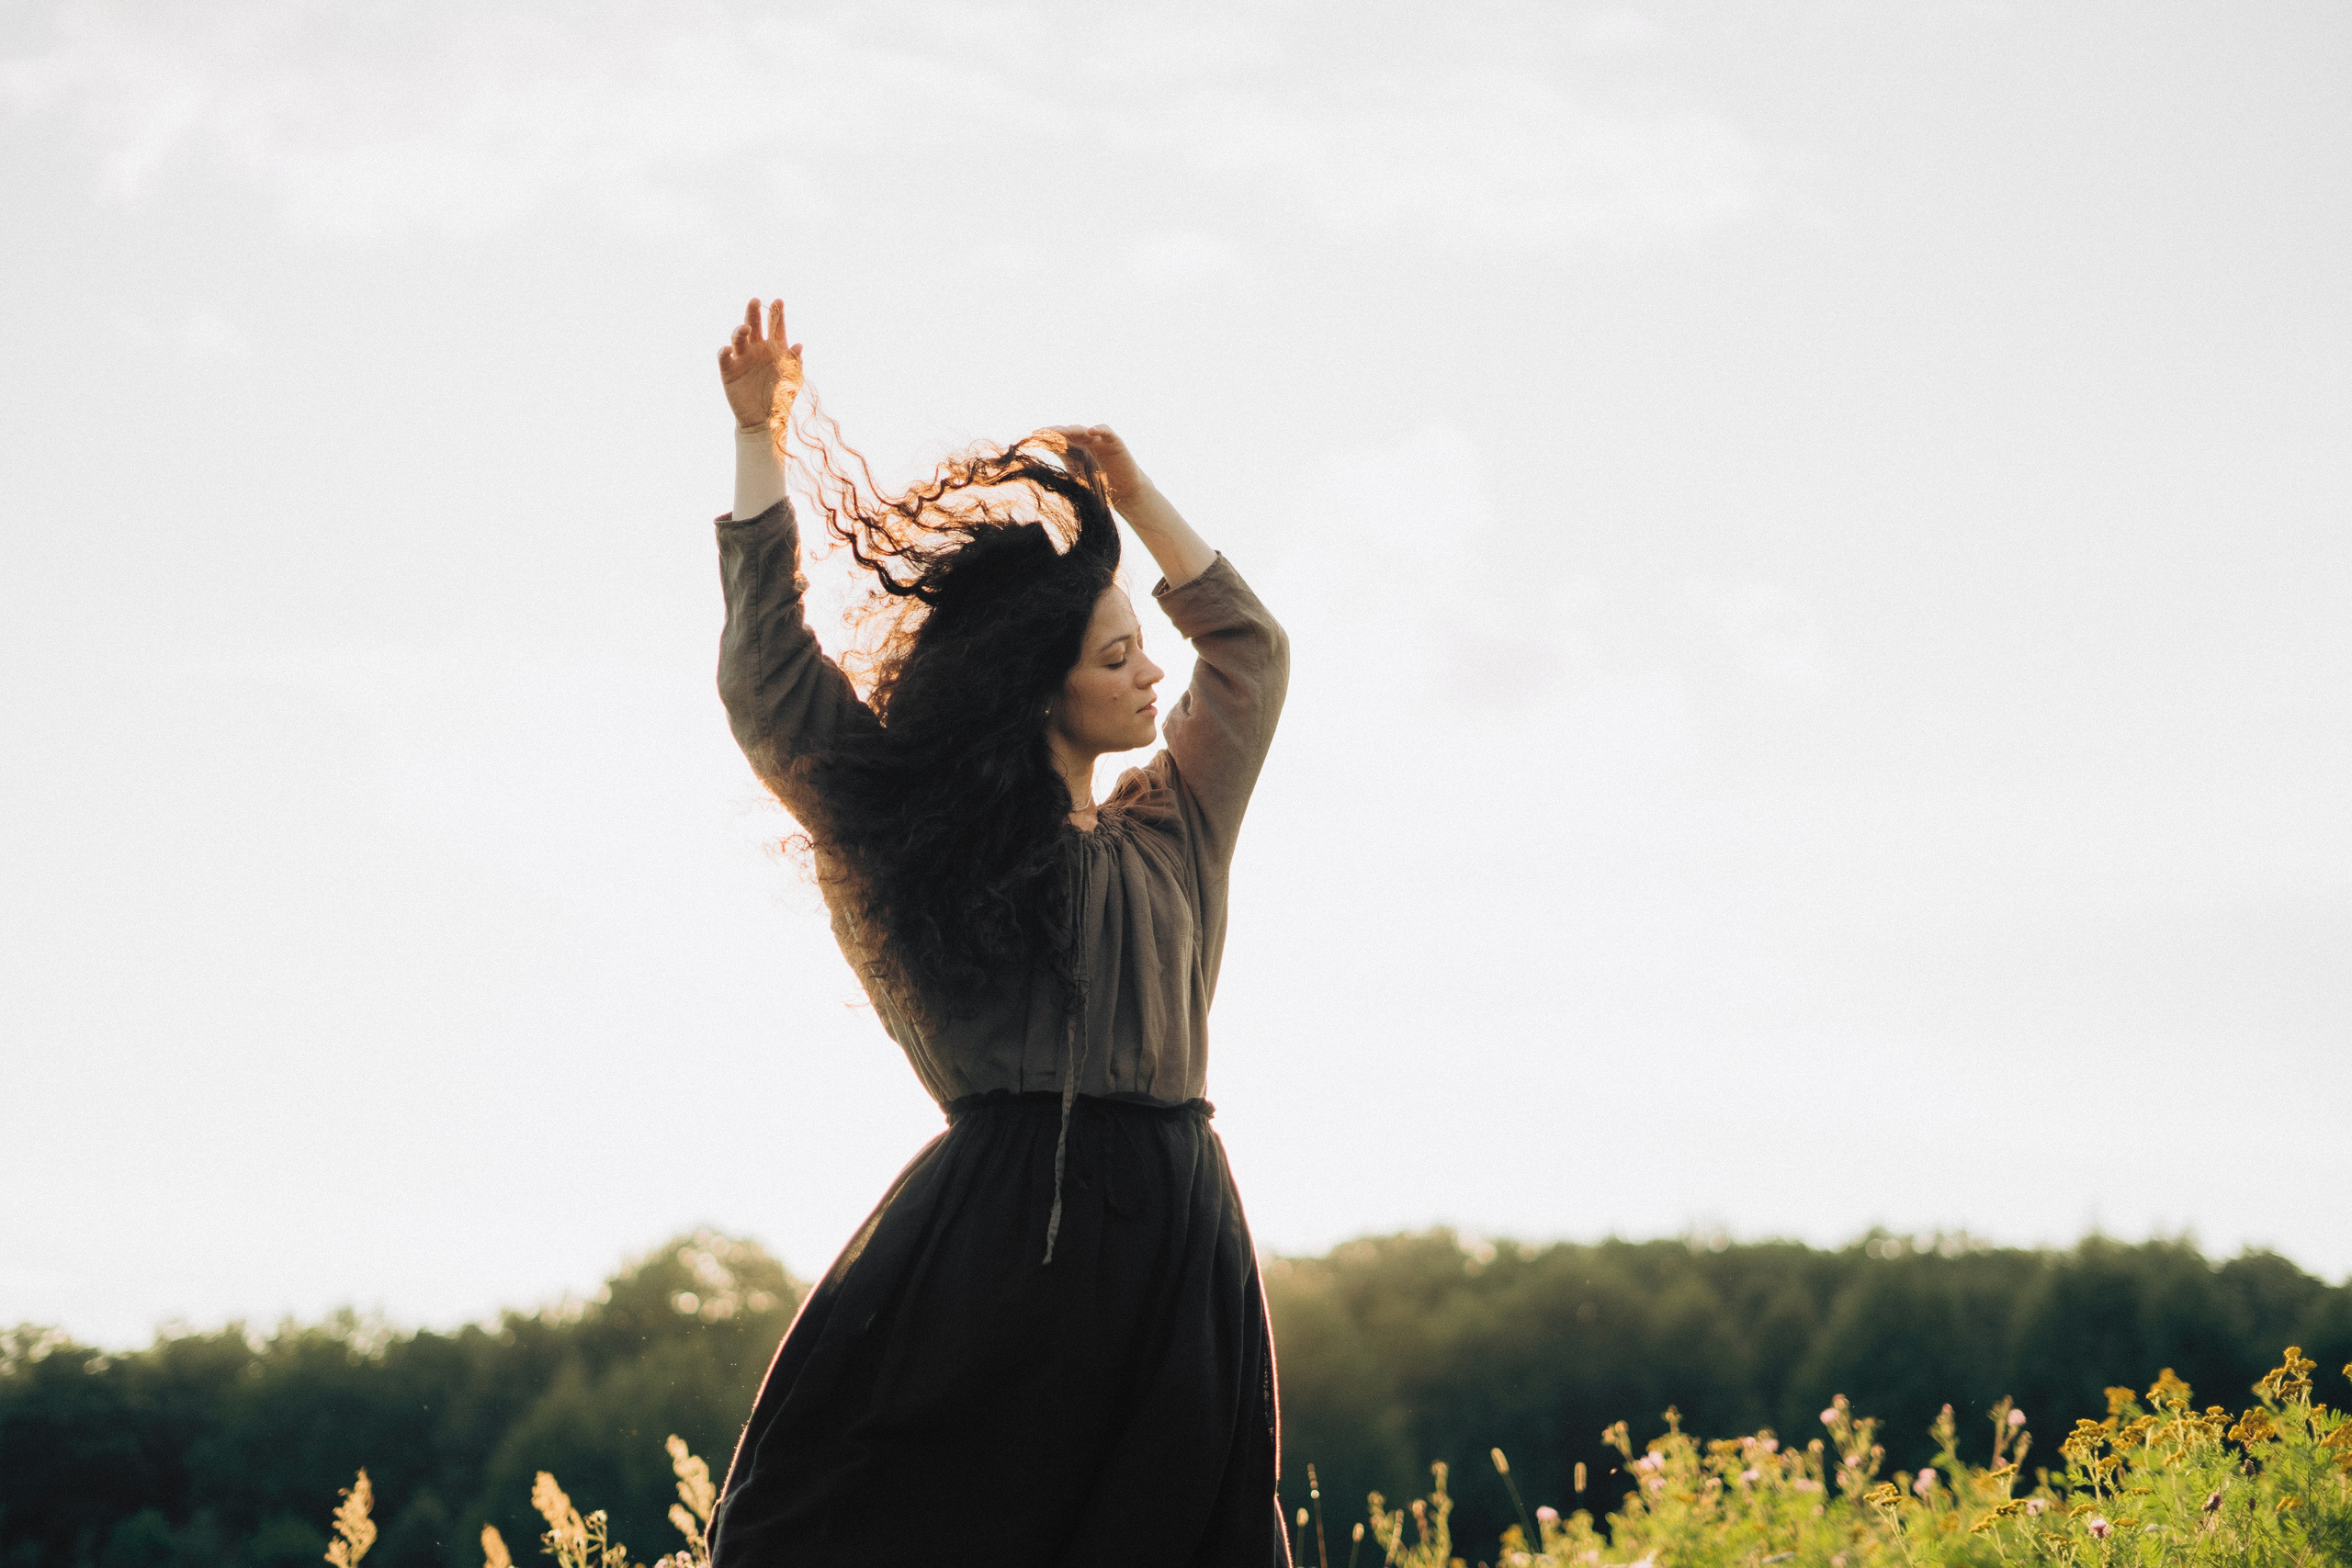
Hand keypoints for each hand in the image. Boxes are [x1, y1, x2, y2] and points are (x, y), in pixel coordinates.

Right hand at [718, 298, 803, 429]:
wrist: (764, 422)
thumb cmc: (780, 400)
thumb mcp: (792, 381)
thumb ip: (795, 363)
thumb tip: (799, 345)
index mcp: (774, 349)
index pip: (775, 327)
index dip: (777, 314)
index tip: (779, 301)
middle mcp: (757, 350)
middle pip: (754, 326)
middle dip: (754, 313)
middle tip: (755, 301)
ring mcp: (742, 359)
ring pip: (738, 338)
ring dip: (740, 330)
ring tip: (745, 328)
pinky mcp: (729, 371)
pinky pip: (724, 358)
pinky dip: (724, 352)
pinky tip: (728, 349)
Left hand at [1047, 425, 1150, 507]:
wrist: (1125, 492)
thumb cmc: (1100, 486)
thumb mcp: (1078, 481)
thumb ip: (1063, 476)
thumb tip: (1039, 479)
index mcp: (1074, 450)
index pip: (1057, 439)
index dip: (1046, 437)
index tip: (1031, 437)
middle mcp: (1085, 441)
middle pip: (1067, 432)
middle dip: (1055, 432)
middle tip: (1042, 433)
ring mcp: (1099, 440)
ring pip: (1084, 430)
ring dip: (1072, 430)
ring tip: (1063, 432)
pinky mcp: (1114, 442)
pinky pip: (1106, 431)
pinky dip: (1099, 429)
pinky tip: (1091, 431)